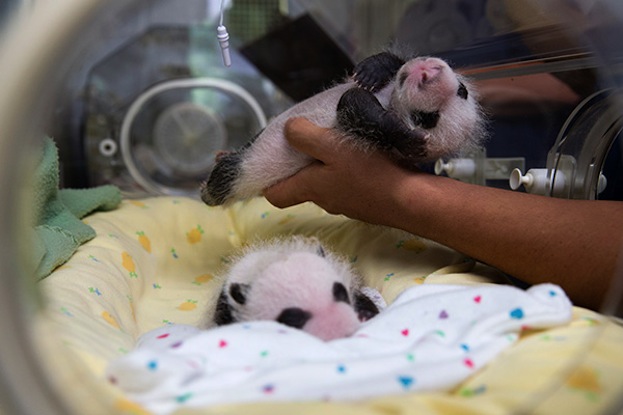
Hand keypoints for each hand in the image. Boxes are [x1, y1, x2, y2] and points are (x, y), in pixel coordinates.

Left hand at [263, 117, 413, 225]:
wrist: (412, 200)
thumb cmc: (370, 172)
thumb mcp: (333, 147)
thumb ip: (306, 138)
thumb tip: (288, 131)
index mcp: (310, 189)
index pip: (275, 195)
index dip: (267, 180)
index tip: (271, 160)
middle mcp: (325, 200)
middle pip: (302, 184)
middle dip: (300, 164)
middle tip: (308, 138)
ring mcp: (347, 203)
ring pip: (326, 182)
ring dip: (326, 164)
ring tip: (337, 139)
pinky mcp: (367, 199)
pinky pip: (348, 182)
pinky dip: (347, 168)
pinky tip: (362, 151)